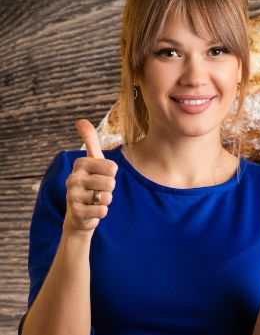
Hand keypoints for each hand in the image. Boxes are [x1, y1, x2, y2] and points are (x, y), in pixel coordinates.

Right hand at [62, 119, 117, 235]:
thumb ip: (90, 141)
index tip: (100, 177)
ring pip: (108, 197)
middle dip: (109, 189)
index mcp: (80, 164)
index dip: (111, 175)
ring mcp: (73, 196)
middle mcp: (73, 178)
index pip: (113, 168)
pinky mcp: (76, 212)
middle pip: (111, 183)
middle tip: (98, 190)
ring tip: (94, 200)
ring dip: (105, 201)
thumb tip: (80, 120)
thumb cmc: (90, 183)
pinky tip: (92, 211)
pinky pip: (103, 211)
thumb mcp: (92, 161)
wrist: (79, 214)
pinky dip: (102, 212)